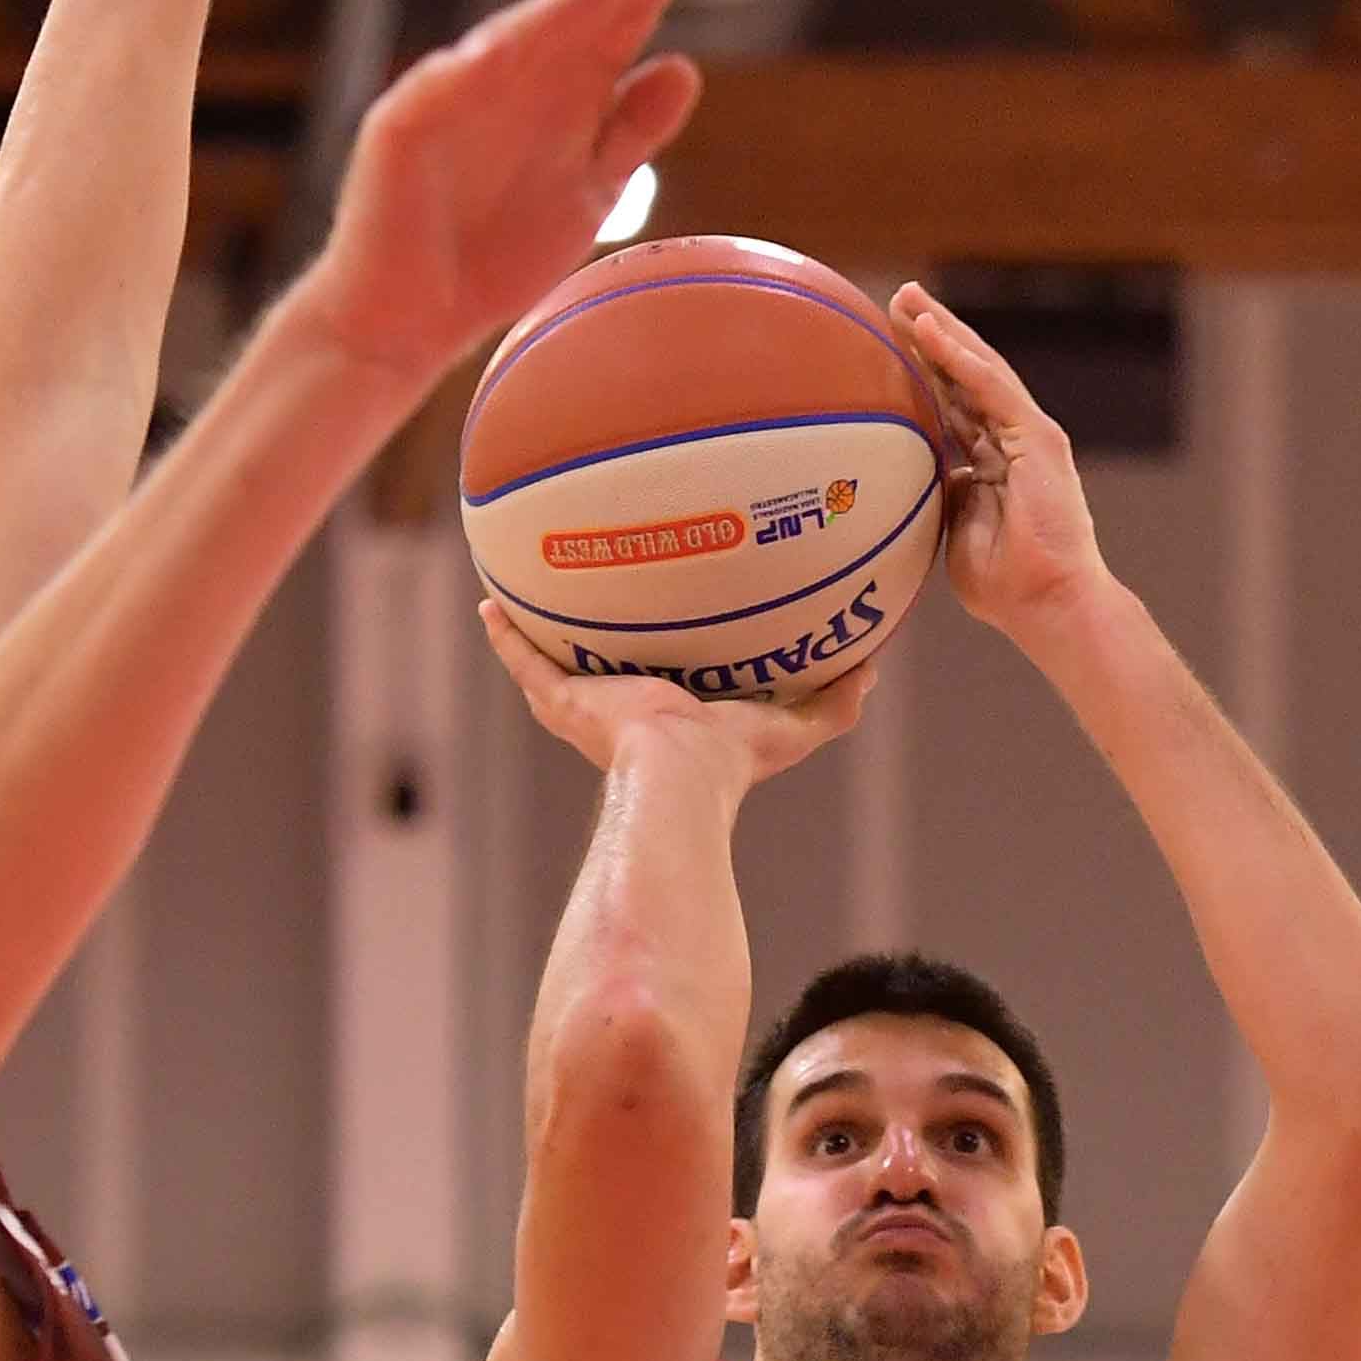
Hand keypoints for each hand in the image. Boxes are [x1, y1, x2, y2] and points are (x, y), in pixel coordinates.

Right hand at [301, 0, 713, 375]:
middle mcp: (508, 81)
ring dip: (558, 11)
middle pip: (573, 17)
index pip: (612, 23)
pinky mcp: (400, 131)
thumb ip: (630, 134)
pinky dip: (468, 71)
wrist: (410, 323)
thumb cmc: (492, 260)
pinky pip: (435, 92)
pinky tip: (500, 49)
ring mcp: (451, 99)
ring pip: (511, 43)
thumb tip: (684, 66)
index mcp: (558, 95)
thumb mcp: (588, 194)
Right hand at [479, 602, 875, 782]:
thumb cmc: (733, 761)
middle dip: (596, 642)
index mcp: (670, 719)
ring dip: (539, 632)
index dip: (664, 659)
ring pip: (553, 665)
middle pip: (602, 671)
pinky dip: (504, 635)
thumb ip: (833, 704)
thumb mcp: (793, 727)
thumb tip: (871, 670)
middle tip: (594, 596)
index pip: (661, 685)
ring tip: (526, 590)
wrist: (680, 770)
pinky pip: (523, 660)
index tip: (668, 624)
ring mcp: (583, 707)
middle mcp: (620, 714)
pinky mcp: (559, 701)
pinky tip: (489, 603)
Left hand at [893, 284, 1112, 640]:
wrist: (1048, 605)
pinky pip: (992, 387)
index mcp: (994, 463)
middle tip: (897, 300)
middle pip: (965, 375)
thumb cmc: (1005, 587)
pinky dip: (960, 357)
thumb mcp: (954, 531)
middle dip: (931, 336)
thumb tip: (910, 477)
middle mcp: (1013, 441)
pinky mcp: (1038, 438)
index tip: (888, 341)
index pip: (953, 404)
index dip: (923, 371)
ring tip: (908, 299)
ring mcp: (1029, 436)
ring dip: (942, 331)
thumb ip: (940, 497)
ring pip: (979, 368)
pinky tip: (931, 331)